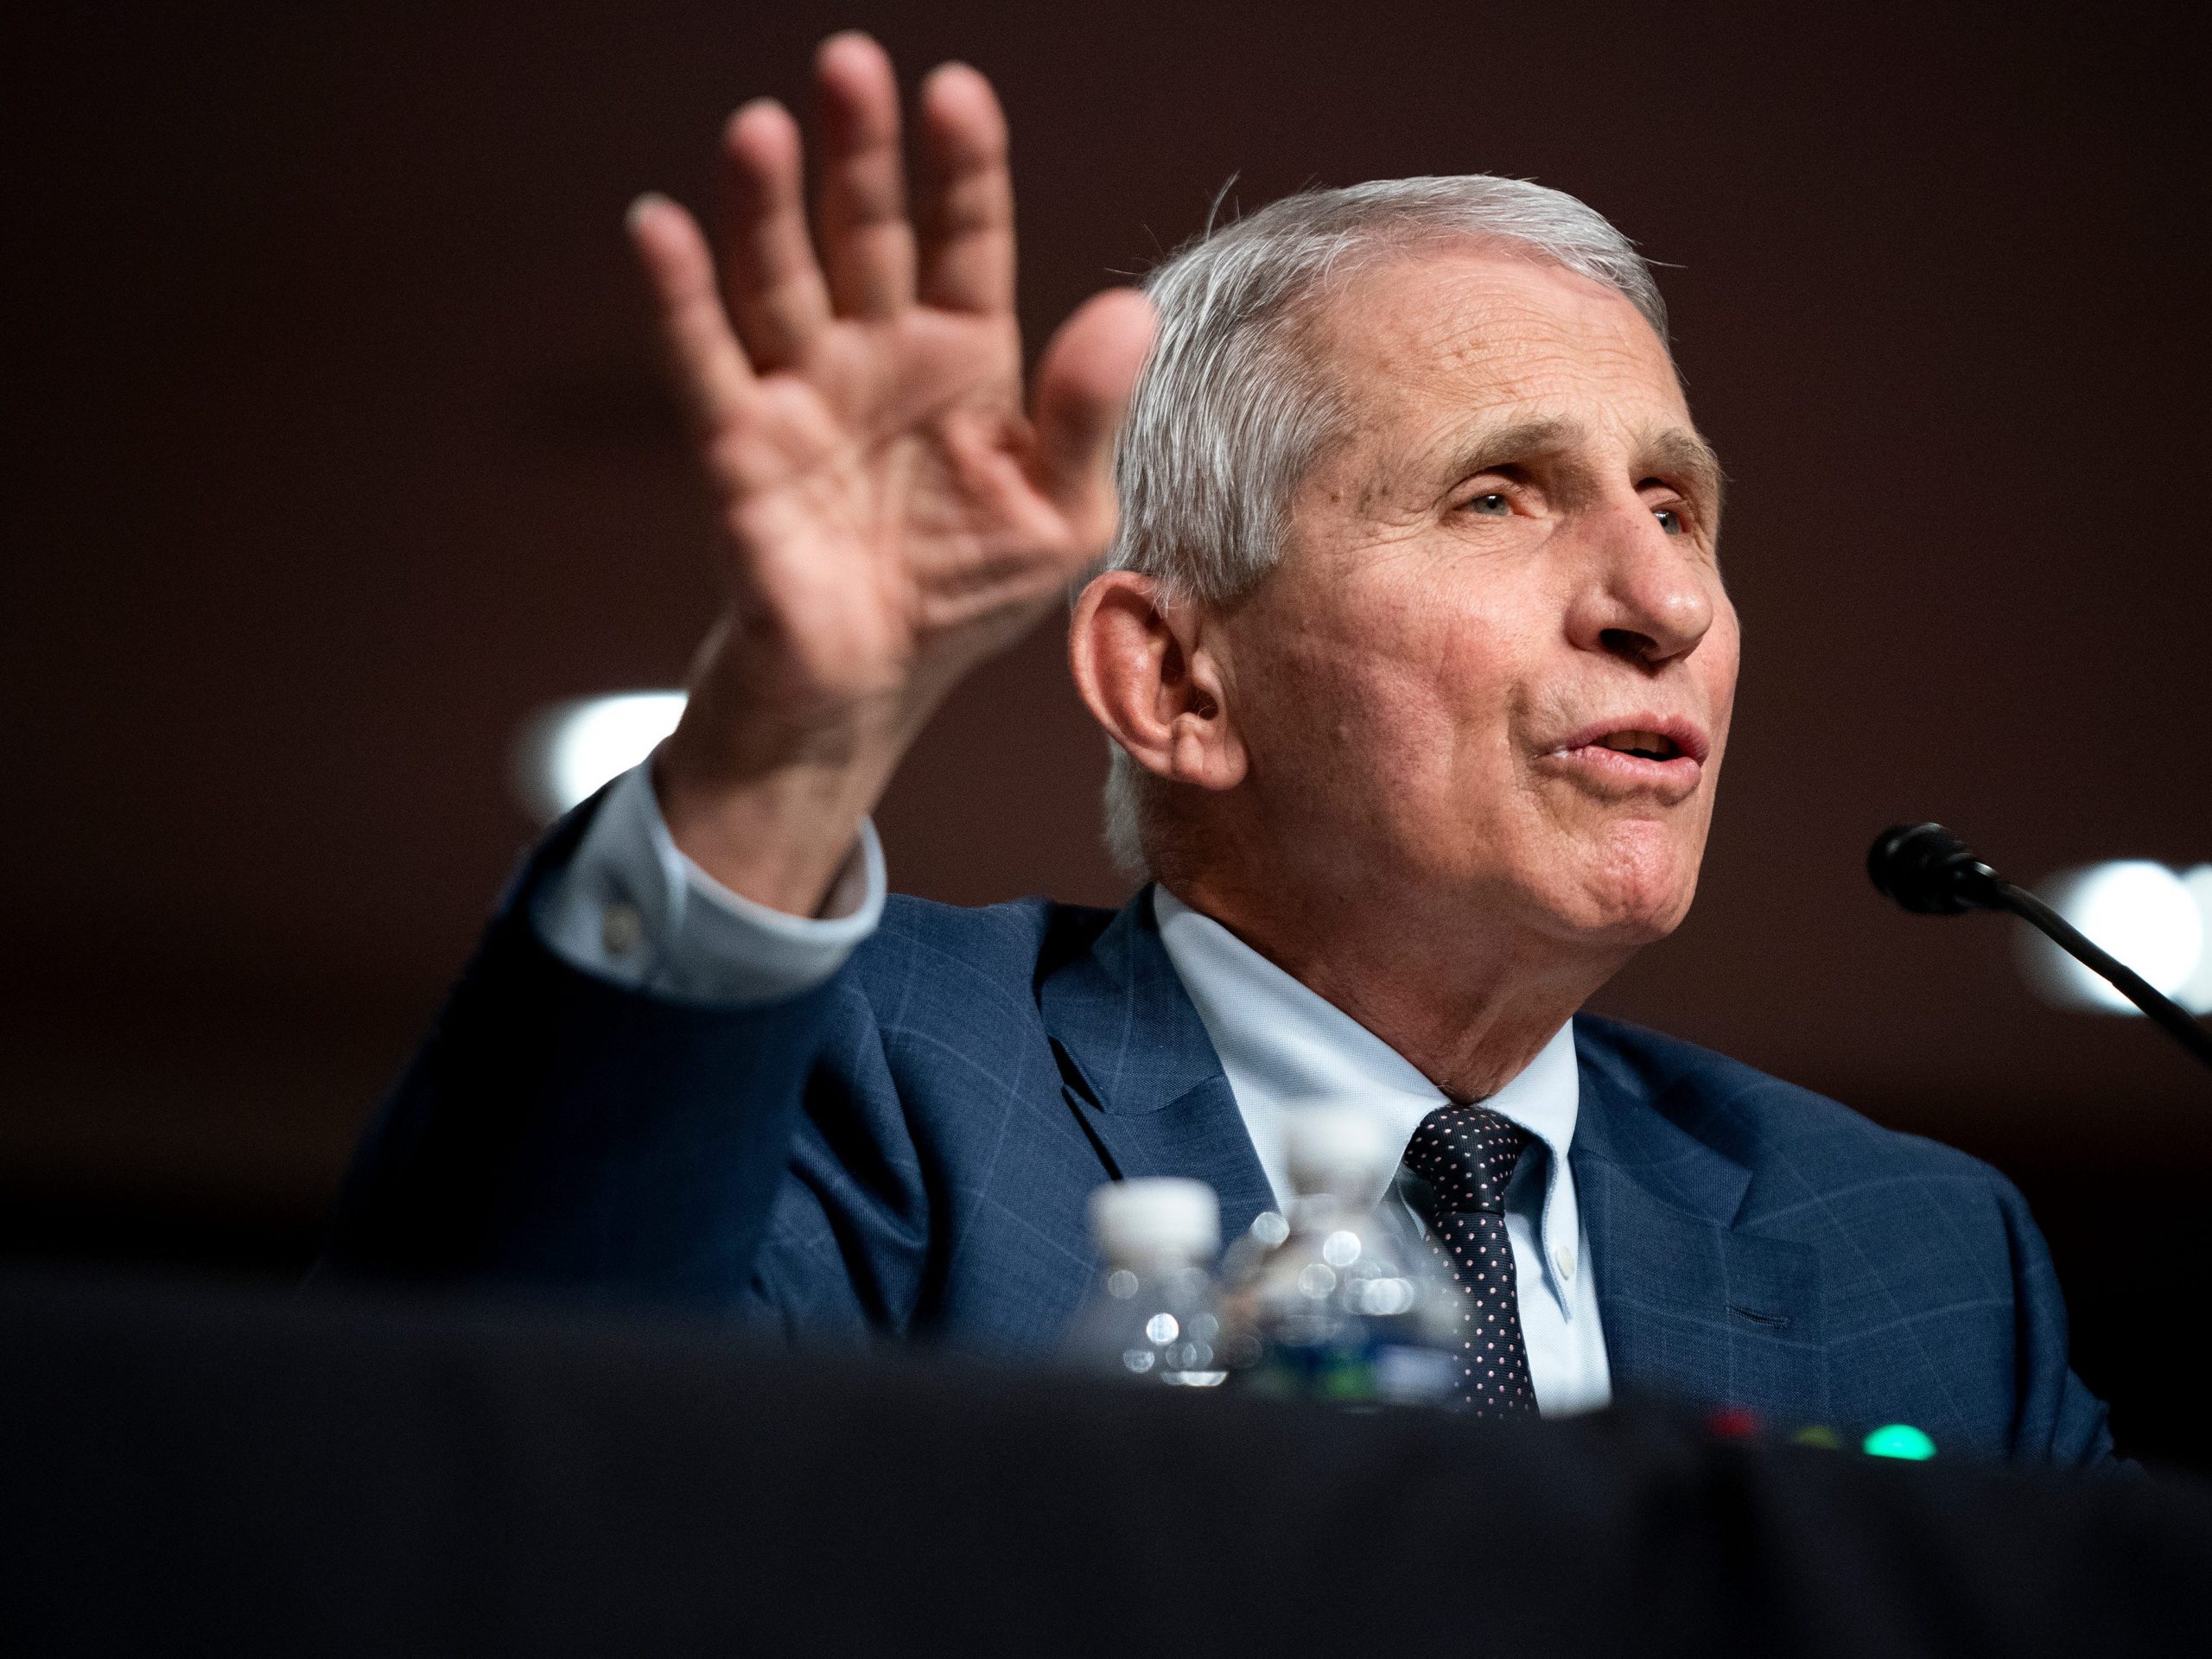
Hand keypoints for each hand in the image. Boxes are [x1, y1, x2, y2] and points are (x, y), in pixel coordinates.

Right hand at [627, 32, 1152, 912]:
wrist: (871, 685)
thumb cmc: (967, 591)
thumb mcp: (1058, 516)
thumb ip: (1086, 416)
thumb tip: (1128, 308)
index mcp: (965, 360)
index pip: (966, 243)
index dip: (961, 172)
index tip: (955, 93)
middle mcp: (877, 355)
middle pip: (865, 235)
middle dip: (858, 154)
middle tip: (848, 65)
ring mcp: (803, 394)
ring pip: (779, 281)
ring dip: (765, 208)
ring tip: (759, 129)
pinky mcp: (738, 450)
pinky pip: (706, 364)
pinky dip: (678, 300)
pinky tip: (659, 227)